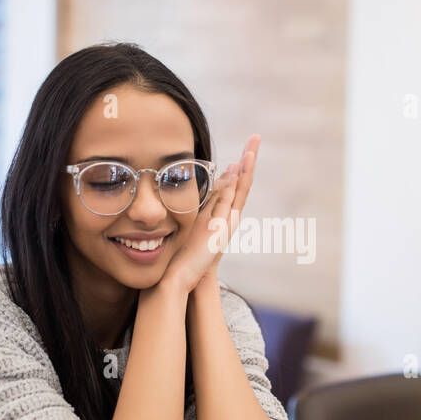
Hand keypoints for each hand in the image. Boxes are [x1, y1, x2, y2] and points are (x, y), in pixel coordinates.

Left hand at [160, 135, 259, 294]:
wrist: (180, 279)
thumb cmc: (174, 260)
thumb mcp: (178, 231)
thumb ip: (178, 218)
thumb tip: (166, 205)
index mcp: (212, 217)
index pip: (226, 188)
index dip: (234, 172)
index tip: (237, 155)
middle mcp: (222, 217)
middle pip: (238, 184)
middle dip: (246, 162)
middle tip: (254, 140)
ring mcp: (224, 221)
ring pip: (239, 188)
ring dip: (247, 166)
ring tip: (253, 146)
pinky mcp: (223, 226)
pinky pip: (233, 198)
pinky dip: (239, 181)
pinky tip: (241, 166)